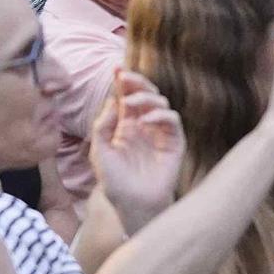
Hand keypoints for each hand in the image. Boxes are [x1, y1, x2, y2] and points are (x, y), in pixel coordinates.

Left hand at [89, 70, 183, 234]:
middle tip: (126, 76)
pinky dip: (160, 115)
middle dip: (136, 83)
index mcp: (125, 126)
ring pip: (160, 102)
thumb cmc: (115, 182)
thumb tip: (112, 101)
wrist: (133, 204)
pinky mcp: (174, 141)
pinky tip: (146, 120)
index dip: (123, 83)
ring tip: (130, 103)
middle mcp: (144, 125)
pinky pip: (172, 120)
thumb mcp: (99, 152)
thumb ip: (103, 127)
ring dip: (146, 97)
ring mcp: (160, 132)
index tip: (117, 70)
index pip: (126, 98)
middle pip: (145, 94)